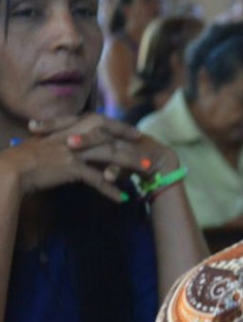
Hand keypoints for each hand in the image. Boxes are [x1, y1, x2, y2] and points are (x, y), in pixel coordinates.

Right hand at [0, 114, 171, 202]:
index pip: (100, 122)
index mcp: (69, 128)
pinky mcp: (71, 167)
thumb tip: (77, 145)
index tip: (136, 133)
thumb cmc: (25, 159)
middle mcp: (73, 136)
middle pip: (111, 139)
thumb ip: (65, 142)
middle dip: (132, 148)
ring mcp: (73, 150)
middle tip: (149, 156)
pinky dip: (110, 190)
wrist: (10, 169)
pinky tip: (121, 198)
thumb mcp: (48, 145)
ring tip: (145, 173)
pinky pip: (97, 179)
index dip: (120, 128)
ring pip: (110, 155)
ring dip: (130, 165)